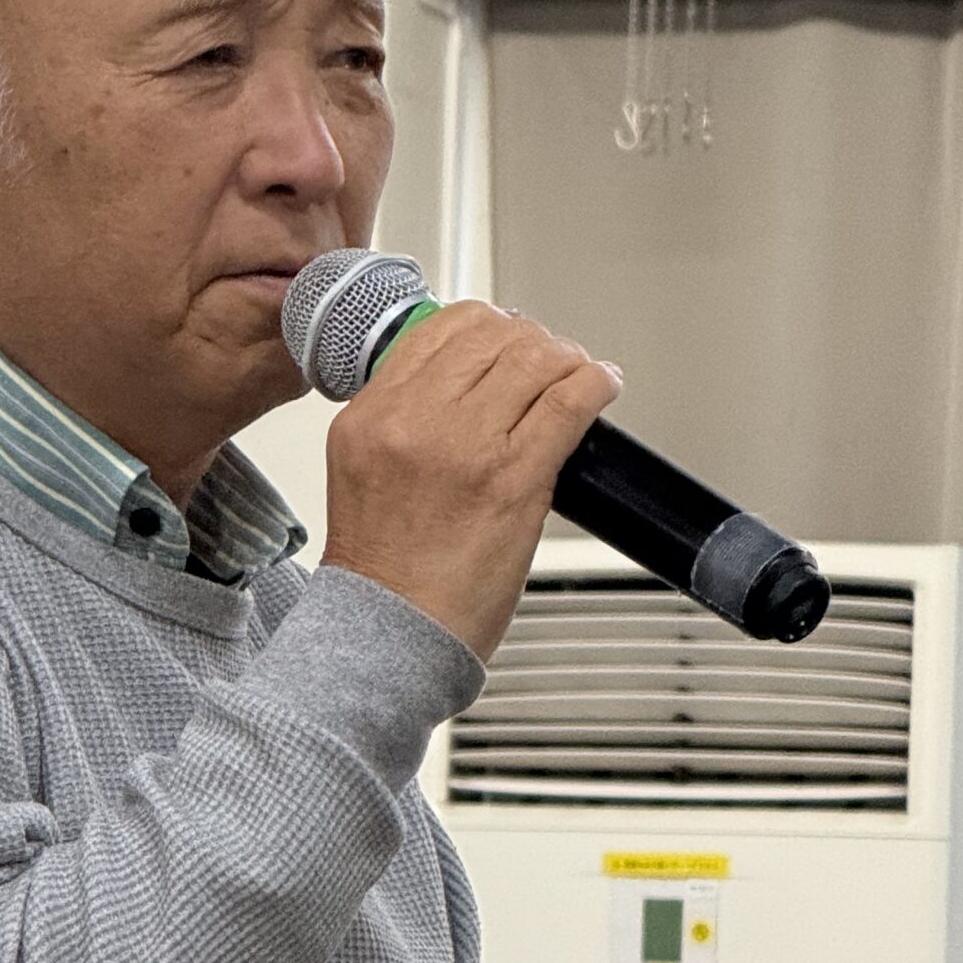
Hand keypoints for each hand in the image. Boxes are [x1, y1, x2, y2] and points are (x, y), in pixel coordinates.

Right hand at [319, 301, 621, 665]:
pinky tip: (603, 385)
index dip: (485, 327)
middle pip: (490, 334)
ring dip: (566, 357)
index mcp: (370, 416)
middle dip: (530, 339)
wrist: (390, 635)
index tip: (503, 341)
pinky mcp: (515, 477)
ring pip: (534, 357)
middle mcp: (412, 420)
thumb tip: (461, 382)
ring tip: (578, 373)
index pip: (437, 329)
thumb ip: (399, 418)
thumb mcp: (360, 470)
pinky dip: (596, 382)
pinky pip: (569, 401)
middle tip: (547, 359)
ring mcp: (465, 445)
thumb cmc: (384, 570)